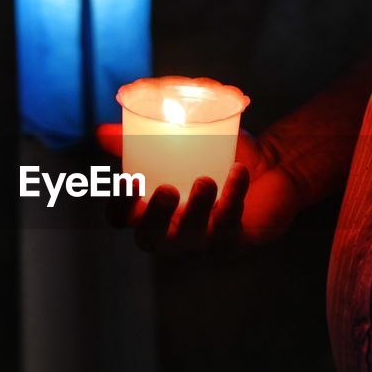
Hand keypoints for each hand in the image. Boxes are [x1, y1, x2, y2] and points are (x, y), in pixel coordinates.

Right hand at [96, 124, 303, 253]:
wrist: (270, 166)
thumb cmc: (218, 156)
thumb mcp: (179, 141)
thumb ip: (142, 137)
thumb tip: (101, 132)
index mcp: (153, 210)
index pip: (123, 218)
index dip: (119, 206)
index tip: (128, 180)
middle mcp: (174, 231)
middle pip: (151, 239)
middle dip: (155, 219)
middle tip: (166, 191)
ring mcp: (204, 240)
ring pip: (192, 238)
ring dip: (196, 210)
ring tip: (205, 180)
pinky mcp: (236, 240)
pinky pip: (232, 226)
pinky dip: (234, 197)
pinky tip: (238, 172)